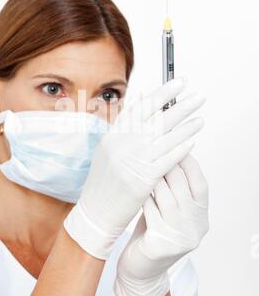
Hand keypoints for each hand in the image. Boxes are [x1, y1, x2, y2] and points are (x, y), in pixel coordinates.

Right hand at [64, 78, 205, 259]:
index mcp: (113, 135)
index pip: (141, 107)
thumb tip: (147, 111)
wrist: (96, 212)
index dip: (162, 93)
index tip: (179, 83)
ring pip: (166, 138)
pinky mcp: (143, 179)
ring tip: (200, 118)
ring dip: (187, 127)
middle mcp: (122, 144)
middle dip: (181, 106)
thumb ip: (126, 133)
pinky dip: (181, 149)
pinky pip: (168, 159)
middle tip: (198, 97)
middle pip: (157, 119)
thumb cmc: (104, 183)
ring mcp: (132, 160)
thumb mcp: (109, 152)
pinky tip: (193, 141)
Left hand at [113, 153, 208, 295]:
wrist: (139, 271)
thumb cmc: (152, 233)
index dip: (189, 163)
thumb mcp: (169, 211)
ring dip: (152, 178)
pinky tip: (132, 186)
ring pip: (166, 197)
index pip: (201, 184)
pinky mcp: (162, 244)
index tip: (174, 146)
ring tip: (141, 163)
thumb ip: (174, 190)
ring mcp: (180, 237)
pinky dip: (142, 196)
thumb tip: (170, 154)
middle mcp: (195, 227)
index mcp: (201, 217)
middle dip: (167, 165)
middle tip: (152, 149)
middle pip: (183, 187)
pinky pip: (150, 211)